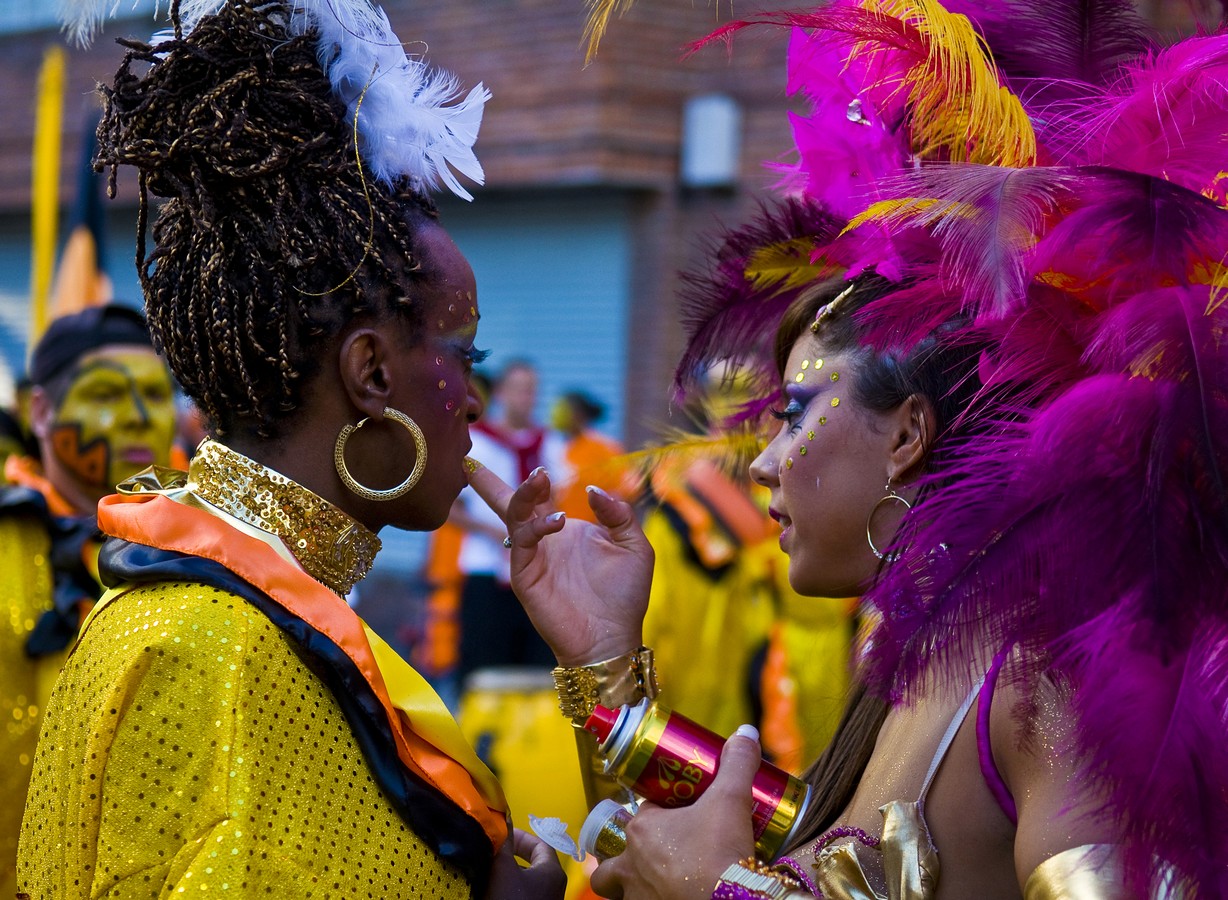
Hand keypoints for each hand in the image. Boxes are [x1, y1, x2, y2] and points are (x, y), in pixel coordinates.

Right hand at [468, 464, 652, 665]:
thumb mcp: (633, 546)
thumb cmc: (624, 595)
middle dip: (487, 483)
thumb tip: (592, 490)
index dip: (528, 481)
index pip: (538, 499)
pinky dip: (537, 528)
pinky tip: (558, 522)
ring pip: (514, 516)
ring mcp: (532, 557)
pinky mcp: (526, 575)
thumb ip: (618, 514)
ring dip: (523, 495)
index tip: (530, 464)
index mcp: (563, 529)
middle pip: (509, 503)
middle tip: (472, 460)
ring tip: (540, 479)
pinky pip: (522, 543)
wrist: (613, 637)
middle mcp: (542, 540)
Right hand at [483, 828, 566, 899]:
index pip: (540, 843)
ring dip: (511, 871)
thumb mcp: (503, 868)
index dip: (520, 836)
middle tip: (495, 850)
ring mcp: (547, 898)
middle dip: (513, 854)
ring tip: (492, 870)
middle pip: (534, 861)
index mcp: (553, 871)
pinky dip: (512, 886)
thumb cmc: (512, 899)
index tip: (502, 834)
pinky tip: (496, 889)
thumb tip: (504, 819)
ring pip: (528, 877)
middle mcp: (555, 885)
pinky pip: (526, 891)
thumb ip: (504, 843)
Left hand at [589, 728, 761, 899]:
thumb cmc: (720, 852)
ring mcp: (638, 897)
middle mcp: (631, 865)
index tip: (680, 815)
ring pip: (618, 891)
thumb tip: (746, 733)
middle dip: (622, 860)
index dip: (660, 812)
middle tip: (652, 857)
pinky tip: (670, 897)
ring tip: (656, 883)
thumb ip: (737, 764)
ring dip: (630, 886)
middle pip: (612, 861)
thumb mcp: (732, 800)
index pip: (642, 813)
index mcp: (642, 830)